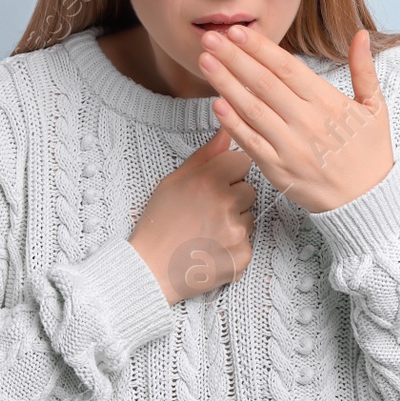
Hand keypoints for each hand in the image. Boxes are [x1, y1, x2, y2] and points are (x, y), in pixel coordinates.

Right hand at [127, 125, 255, 303]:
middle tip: (206, 213)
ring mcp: (236, 231)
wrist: (150, 270)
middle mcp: (226, 203)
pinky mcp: (242, 255)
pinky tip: (210, 250)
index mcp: (209, 180)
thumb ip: (205, 155)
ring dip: (234, 222)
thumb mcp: (174, 181)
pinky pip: (247, 242)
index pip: (242, 161)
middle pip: (248, 189)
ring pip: (249, 216)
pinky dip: (233, 246)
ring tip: (206, 232)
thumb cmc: (159, 223)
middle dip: (232, 198)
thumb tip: (226, 131)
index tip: (212, 186)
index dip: (227, 173)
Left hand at [197, 24, 392, 213]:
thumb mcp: (376, 107)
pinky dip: (232, 123)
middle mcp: (307, 122)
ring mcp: (291, 147)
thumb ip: (364, 69)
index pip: (286, 68)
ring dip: (225, 83)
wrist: (368, 200)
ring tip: (206, 62)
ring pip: (252, 109)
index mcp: (328, 103)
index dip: (259, 48)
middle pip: (263, 83)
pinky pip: (251, 142)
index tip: (237, 32)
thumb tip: (360, 34)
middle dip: (234, 57)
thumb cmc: (370, 153)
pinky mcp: (279, 169)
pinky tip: (216, 104)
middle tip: (210, 38)